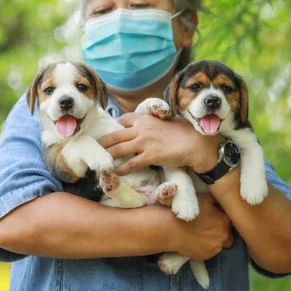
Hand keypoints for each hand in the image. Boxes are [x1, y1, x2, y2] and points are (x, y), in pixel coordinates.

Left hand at [98, 113, 222, 173]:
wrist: (195, 142)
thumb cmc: (183, 131)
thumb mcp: (165, 121)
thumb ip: (152, 123)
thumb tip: (145, 128)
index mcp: (145, 119)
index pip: (122, 120)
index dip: (113, 128)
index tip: (108, 134)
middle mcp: (141, 129)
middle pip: (114, 136)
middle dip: (102, 144)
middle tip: (95, 150)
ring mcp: (144, 142)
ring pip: (118, 150)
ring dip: (107, 157)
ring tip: (101, 163)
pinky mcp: (150, 156)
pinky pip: (130, 164)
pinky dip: (121, 169)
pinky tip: (115, 172)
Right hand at [169, 194, 233, 260]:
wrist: (173, 229)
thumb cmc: (190, 212)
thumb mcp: (206, 199)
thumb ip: (218, 200)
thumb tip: (224, 200)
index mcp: (225, 221)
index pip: (232, 221)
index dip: (224, 220)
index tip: (217, 219)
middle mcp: (224, 235)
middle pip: (228, 235)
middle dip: (222, 232)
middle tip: (211, 228)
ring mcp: (216, 247)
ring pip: (220, 244)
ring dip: (215, 240)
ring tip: (203, 235)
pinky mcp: (207, 256)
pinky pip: (211, 252)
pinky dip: (207, 247)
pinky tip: (198, 241)